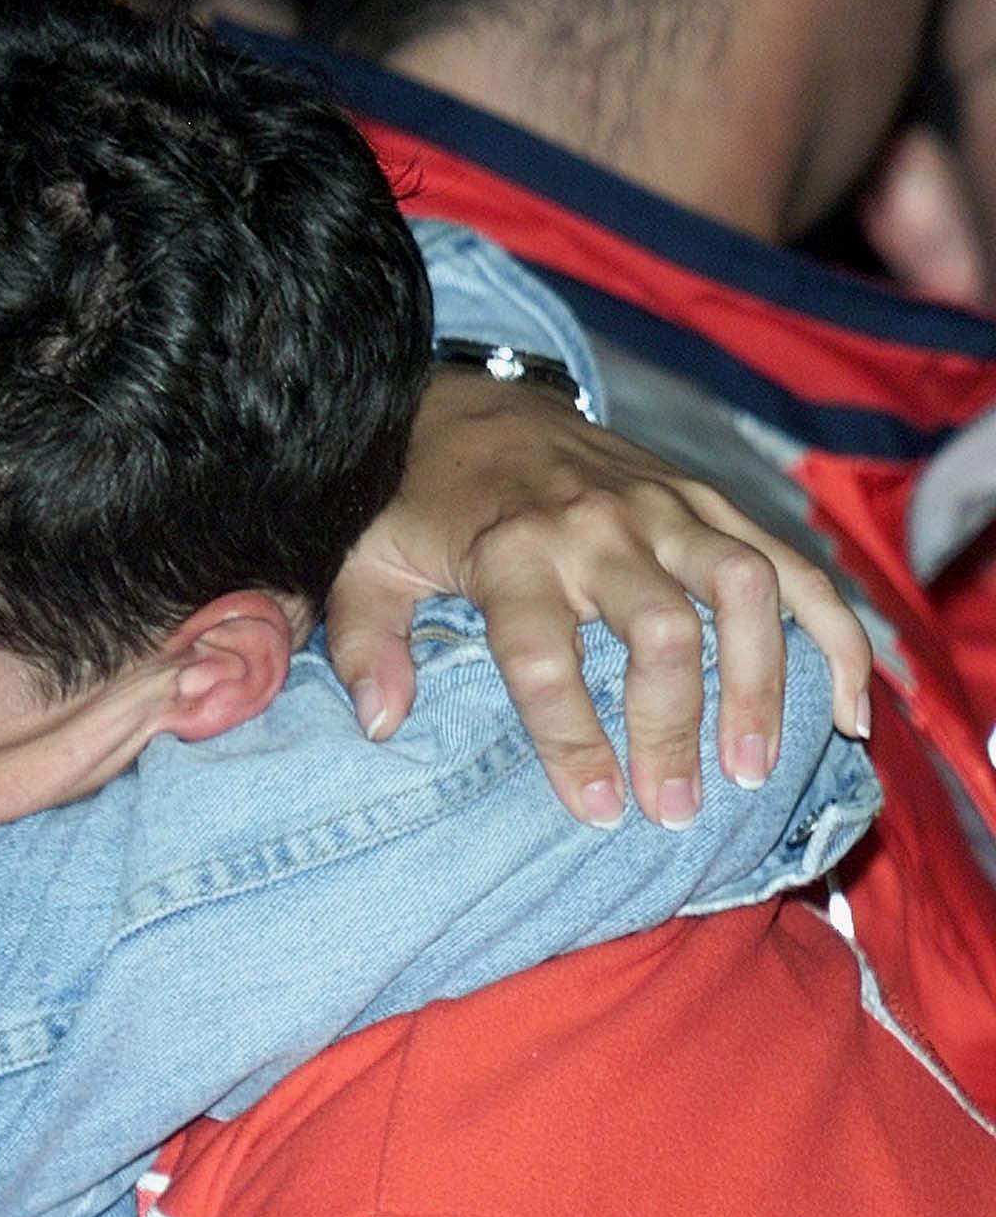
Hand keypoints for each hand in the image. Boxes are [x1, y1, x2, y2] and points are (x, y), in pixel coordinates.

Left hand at [328, 370, 872, 828]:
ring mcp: (662, 504)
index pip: (548, 661)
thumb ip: (367, 645)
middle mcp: (594, 525)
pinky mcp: (704, 497)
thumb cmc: (410, 506)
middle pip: (662, 632)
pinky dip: (830, 629)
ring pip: (742, 589)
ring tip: (758, 768)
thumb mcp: (363, 569)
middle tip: (676, 809)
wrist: (459, 404)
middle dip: (675, 728)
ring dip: (763, 682)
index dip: (574, 744)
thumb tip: (382, 724)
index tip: (597, 812)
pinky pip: (788, 560)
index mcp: (508, 549)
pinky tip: (851, 704)